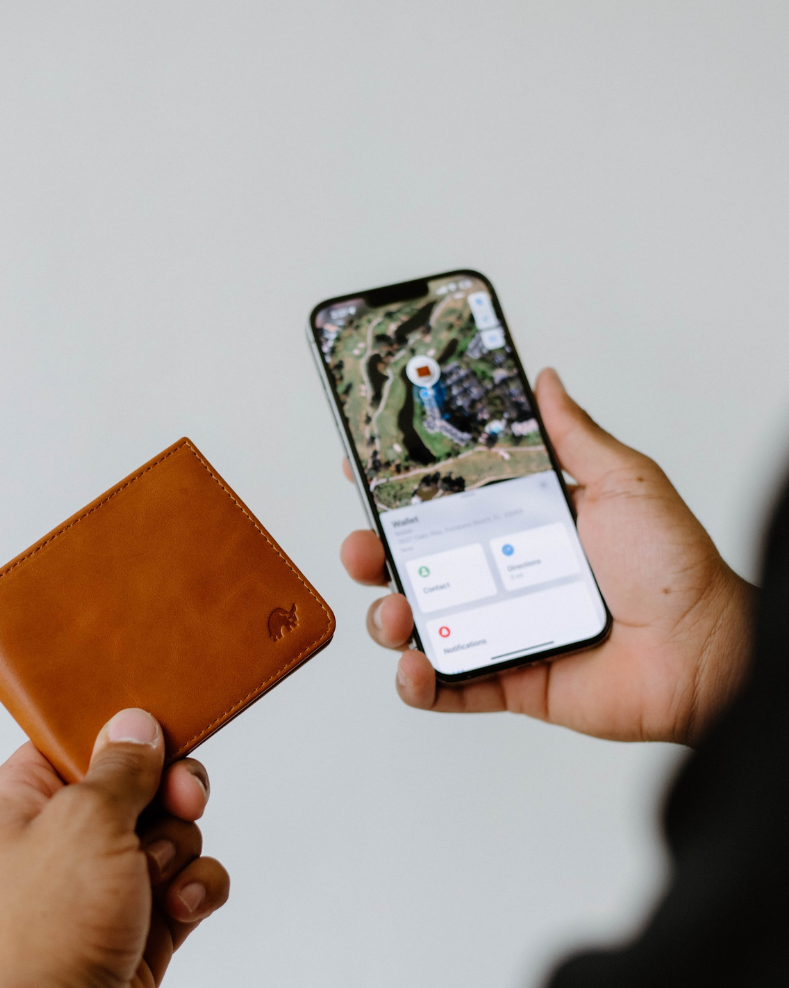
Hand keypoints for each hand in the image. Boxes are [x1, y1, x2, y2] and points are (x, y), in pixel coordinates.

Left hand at [0, 708, 229, 987]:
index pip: (77, 739)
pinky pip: (188, 878)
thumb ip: (121, 765)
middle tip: (182, 800)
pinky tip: (180, 906)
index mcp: (21, 802)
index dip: (124, 735)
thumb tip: (137, 724)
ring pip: (171, 829)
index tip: (158, 739)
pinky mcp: (139, 921)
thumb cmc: (47, 934)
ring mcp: (101, 882)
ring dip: (178, 850)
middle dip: (169, 796)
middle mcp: (59, 838)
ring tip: (155, 882)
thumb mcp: (86, 821)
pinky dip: (195, 888)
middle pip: (138, 782)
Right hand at [341, 368, 755, 745]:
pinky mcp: (507, 680)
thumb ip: (574, 436)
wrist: (708, 655)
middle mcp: (499, 576)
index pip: (442, 503)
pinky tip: (415, 669)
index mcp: (518, 527)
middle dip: (370, 555)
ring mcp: (498, 630)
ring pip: (418, 626)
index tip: (361, 469)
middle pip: (412, 564)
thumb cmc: (674, 568)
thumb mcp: (624, 482)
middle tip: (361, 548)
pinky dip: (419, 685)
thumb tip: (544, 382)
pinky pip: (449, 688)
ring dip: (387, 618)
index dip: (396, 490)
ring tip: (396, 614)